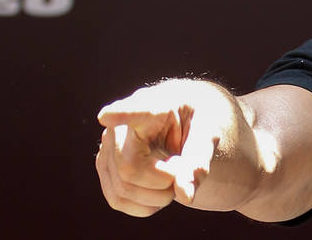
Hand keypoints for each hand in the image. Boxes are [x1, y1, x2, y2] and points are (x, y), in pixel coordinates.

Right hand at [95, 82, 222, 215]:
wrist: (182, 124)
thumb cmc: (195, 123)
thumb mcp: (207, 135)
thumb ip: (198, 161)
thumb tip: (185, 196)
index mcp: (154, 105)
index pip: (135, 111)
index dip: (120, 115)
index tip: (106, 117)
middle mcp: (122, 125)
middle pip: (130, 168)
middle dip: (163, 181)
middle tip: (182, 170)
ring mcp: (107, 148)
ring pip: (123, 188)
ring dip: (158, 196)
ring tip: (173, 177)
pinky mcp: (104, 169)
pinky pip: (119, 200)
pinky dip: (146, 205)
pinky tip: (159, 189)